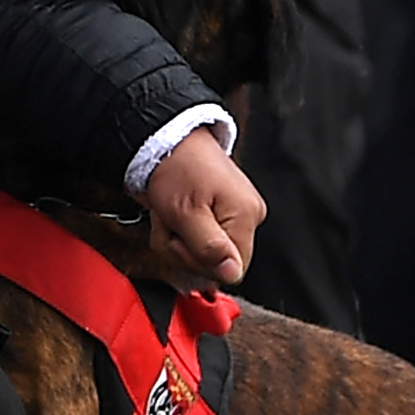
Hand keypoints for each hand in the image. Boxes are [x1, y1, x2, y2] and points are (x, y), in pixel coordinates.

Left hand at [141, 133, 264, 288]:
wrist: (165, 140)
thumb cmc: (176, 167)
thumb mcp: (185, 213)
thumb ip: (209, 247)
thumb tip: (232, 274)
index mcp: (245, 215)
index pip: (232, 270)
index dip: (200, 263)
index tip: (181, 240)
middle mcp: (248, 216)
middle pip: (218, 264)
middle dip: (185, 250)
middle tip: (172, 224)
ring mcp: (236, 214)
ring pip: (206, 253)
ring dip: (178, 241)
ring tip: (171, 215)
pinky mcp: (222, 212)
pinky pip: (202, 239)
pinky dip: (181, 232)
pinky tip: (175, 215)